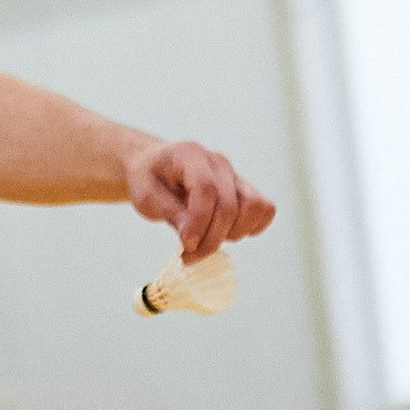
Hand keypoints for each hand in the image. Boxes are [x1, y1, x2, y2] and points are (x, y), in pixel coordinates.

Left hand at [125, 140, 275, 261]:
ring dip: (233, 233)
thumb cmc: (148, 178)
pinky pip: (264, 209)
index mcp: (190, 154)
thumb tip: (192, 238)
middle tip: (189, 256)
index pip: (206, 188)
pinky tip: (226, 233)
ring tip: (207, 240)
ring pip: (254, 206)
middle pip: (229, 205)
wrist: (154, 165)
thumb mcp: (145, 195)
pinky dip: (250, 227)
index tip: (185, 245)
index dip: (199, 222)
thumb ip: (169, 213)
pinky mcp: (244, 188)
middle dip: (211, 239)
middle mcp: (217, 161)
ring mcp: (234, 174)